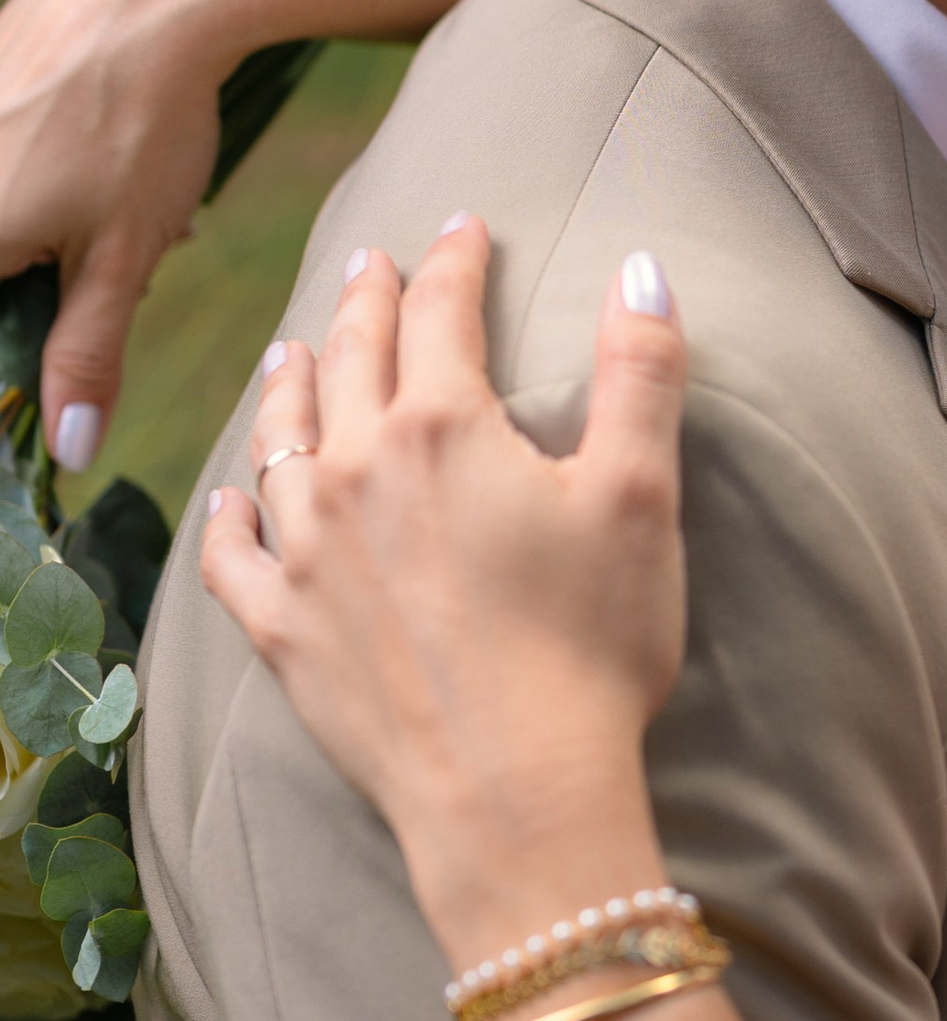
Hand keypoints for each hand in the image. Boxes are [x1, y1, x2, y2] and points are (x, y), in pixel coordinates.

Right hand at [0, 0, 227, 464]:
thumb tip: (67, 450)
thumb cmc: (143, 124)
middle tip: (87, 257)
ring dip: (40, 230)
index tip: (50, 333)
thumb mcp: (122, 255)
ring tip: (100, 192)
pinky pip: (2, 149)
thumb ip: (85, 354)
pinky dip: (33, 169)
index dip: (16, 353)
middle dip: (35, 279)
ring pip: (5, 212)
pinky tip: (84, 151)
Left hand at [201, 225, 688, 958]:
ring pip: (279, 439)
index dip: (455, 262)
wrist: (513, 792)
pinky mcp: (280, 629)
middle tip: (373, 263)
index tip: (464, 228)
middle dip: (366, 300)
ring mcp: (305, 552)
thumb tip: (640, 267)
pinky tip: (233, 497)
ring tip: (294, 352)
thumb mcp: (641, 497)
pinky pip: (233, 554)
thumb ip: (641, 372)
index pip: (441, 313)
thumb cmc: (591, 646)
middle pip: (351, 359)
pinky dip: (230, 514)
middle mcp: (354, 472)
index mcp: (443, 427)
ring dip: (290, 384)